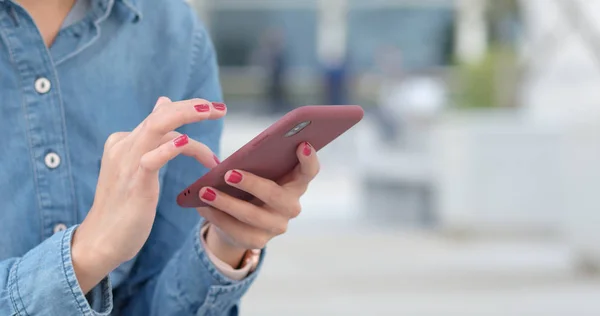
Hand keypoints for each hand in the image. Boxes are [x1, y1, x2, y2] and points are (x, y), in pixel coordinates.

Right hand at [72, 97, 225, 292]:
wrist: (102, 239)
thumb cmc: (124, 205)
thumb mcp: (137, 164)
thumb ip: (150, 136)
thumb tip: (163, 103)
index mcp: (124, 141)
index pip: (160, 117)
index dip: (187, 108)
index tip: (213, 109)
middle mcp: (124, 146)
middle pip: (160, 115)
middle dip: (193, 107)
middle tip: (221, 108)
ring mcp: (127, 163)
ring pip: (158, 127)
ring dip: (188, 116)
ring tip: (214, 115)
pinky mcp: (135, 183)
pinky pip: (152, 159)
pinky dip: (170, 148)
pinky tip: (186, 143)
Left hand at [196, 142, 319, 266]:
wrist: (240, 220)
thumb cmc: (251, 185)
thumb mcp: (256, 172)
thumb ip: (255, 162)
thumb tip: (234, 160)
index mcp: (296, 183)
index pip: (310, 171)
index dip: (309, 159)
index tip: (301, 144)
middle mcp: (292, 206)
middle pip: (277, 196)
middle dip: (252, 184)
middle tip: (229, 174)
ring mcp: (277, 226)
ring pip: (252, 215)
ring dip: (226, 202)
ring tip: (205, 192)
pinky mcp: (258, 241)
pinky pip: (236, 230)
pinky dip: (217, 217)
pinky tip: (202, 207)